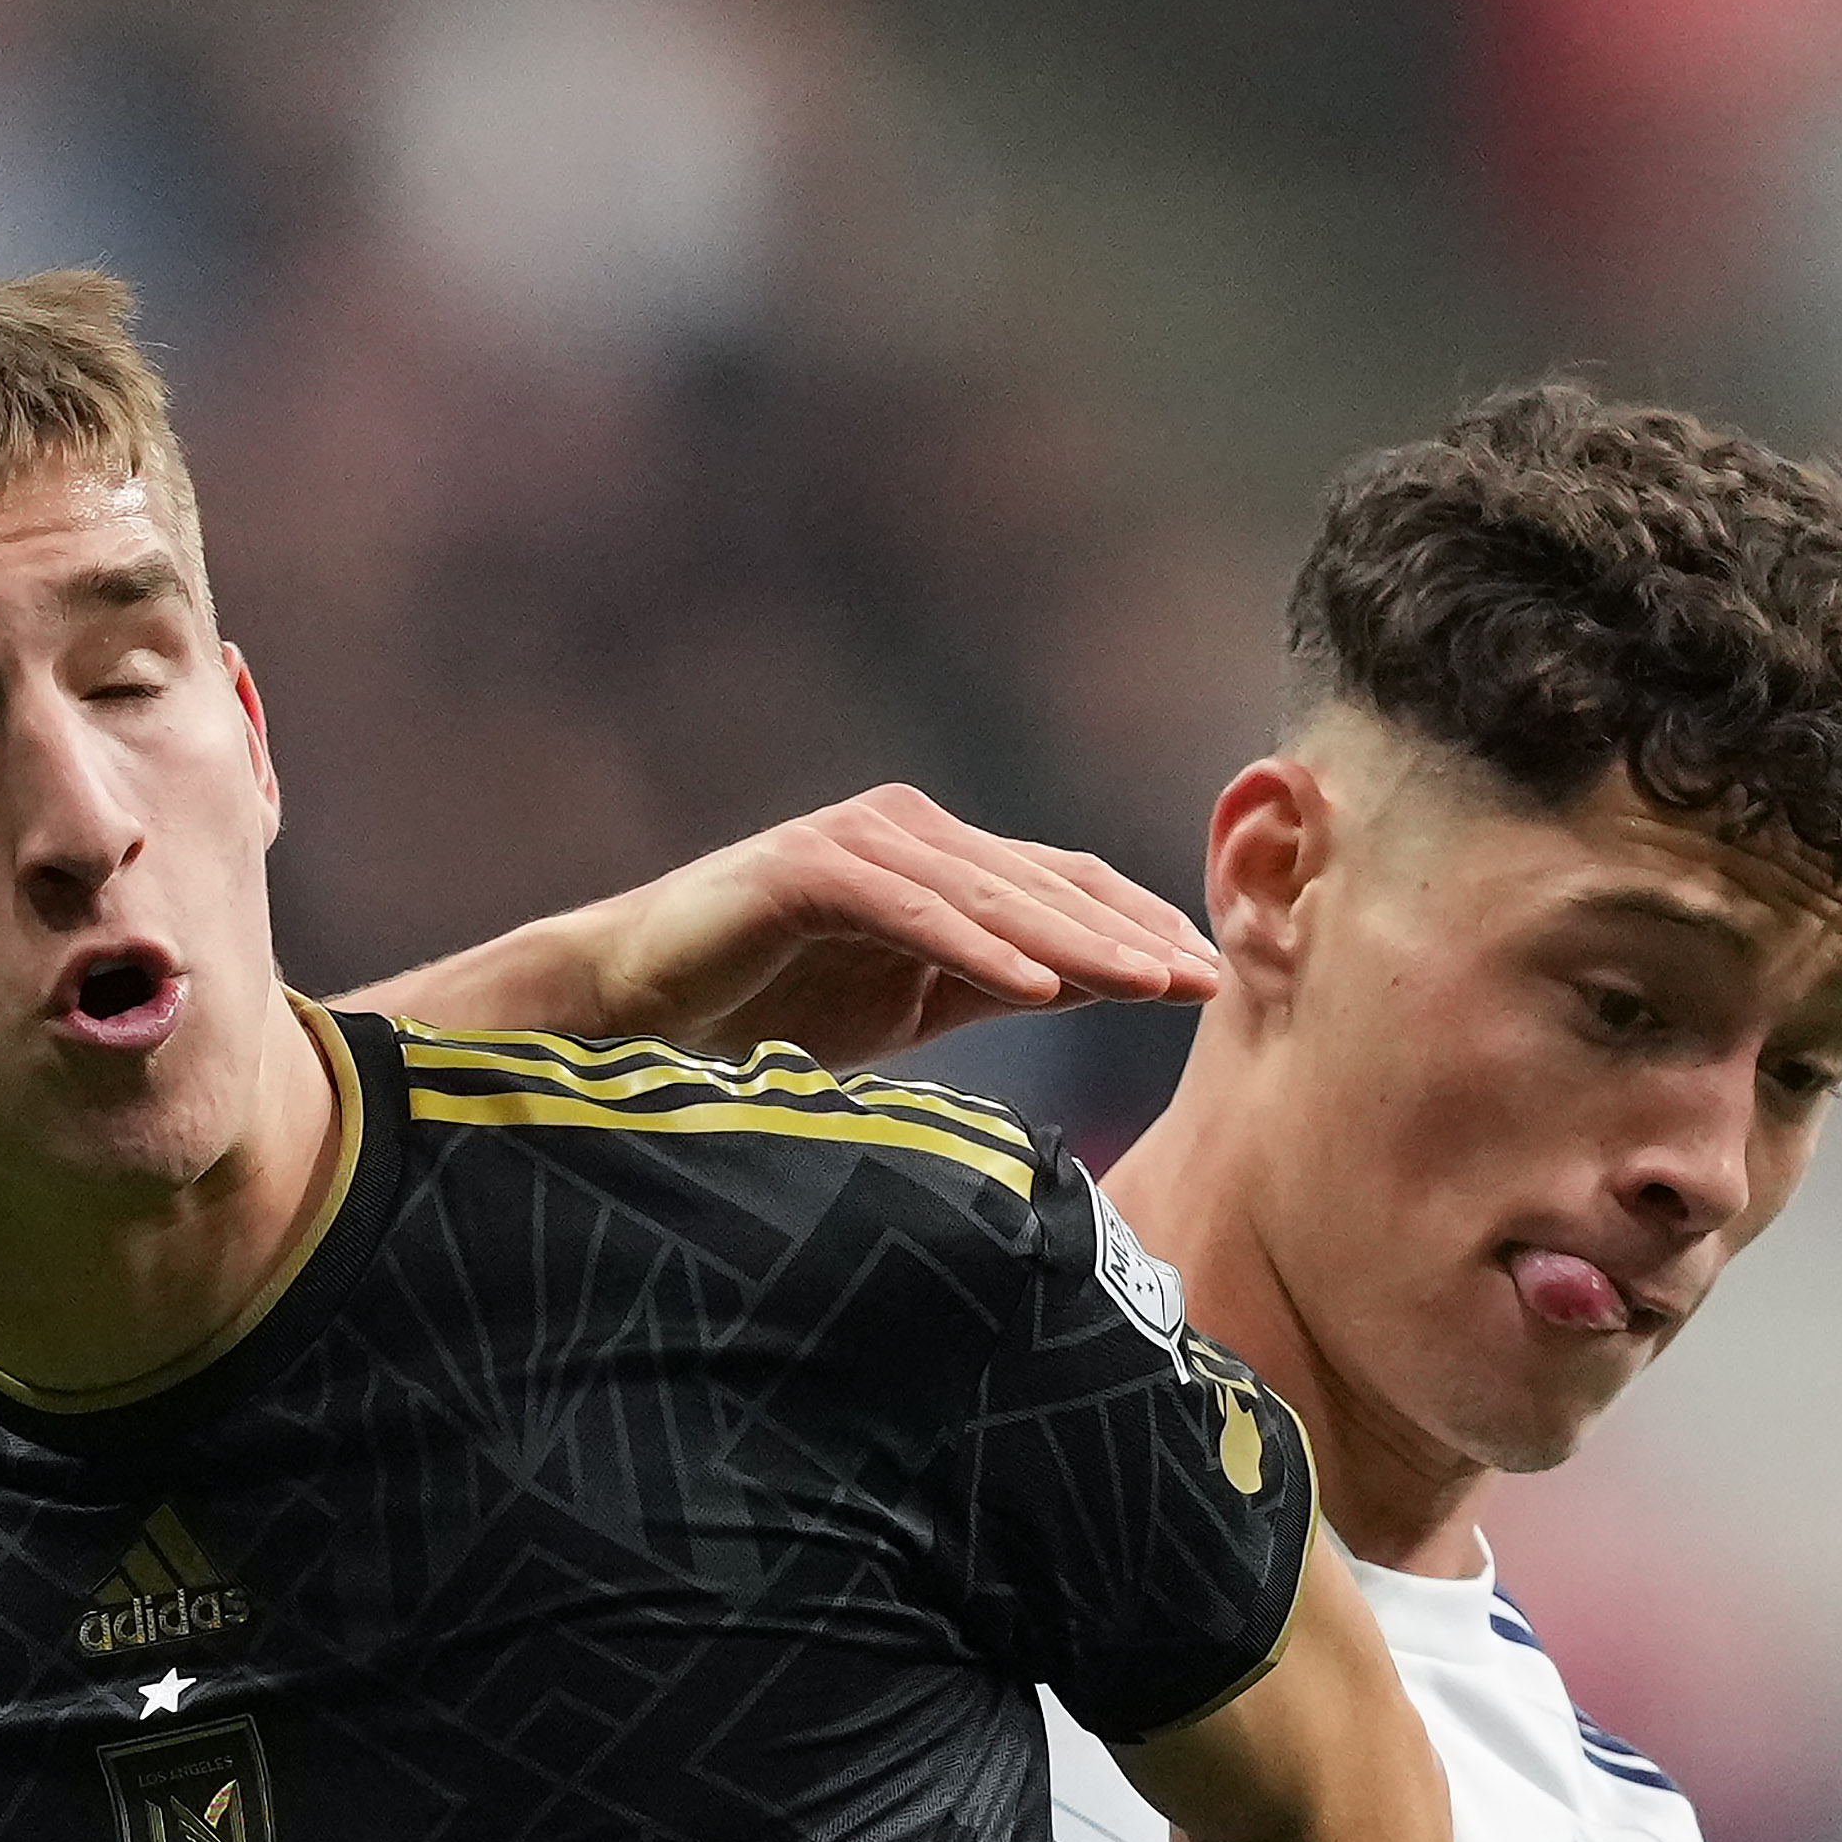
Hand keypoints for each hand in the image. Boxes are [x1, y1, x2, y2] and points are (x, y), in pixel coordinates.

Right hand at [566, 785, 1213, 1064]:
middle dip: (1132, 936)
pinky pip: (911, 912)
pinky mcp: (805, 869)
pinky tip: (1037, 986)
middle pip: (1043, 885)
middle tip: (1206, 981)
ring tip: (1149, 984)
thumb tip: (1108, 985)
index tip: (1209, 979)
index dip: (1139, 928)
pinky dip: (976, 946)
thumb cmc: (767, 1008)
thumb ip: (998, 980)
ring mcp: (857, 842)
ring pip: (990, 895)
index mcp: (940, 860)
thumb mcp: (910, 1003)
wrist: (632, 1009)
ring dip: (1076, 943)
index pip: (1063, 888)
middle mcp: (907, 832)